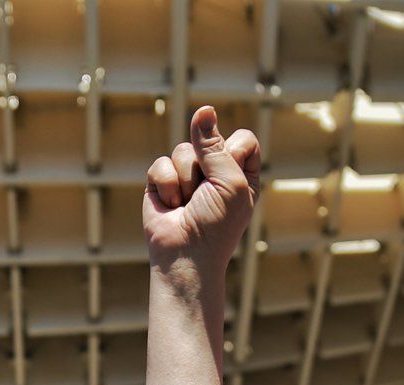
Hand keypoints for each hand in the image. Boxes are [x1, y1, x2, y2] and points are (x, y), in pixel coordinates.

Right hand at [142, 106, 261, 272]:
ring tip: (187, 204)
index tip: (232, 177)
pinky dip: (166, 186)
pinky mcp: (161, 183)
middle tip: (206, 196)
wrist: (185, 257)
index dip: (234, 153)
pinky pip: (160, 164)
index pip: (243, 139)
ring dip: (185, 181)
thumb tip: (203, 108)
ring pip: (183, 150)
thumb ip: (215, 144)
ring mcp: (187, 176)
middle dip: (205, 168)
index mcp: (243, 173)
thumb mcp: (229, 182)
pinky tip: (171, 207)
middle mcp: (216, 171)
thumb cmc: (217, 226)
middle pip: (209, 140)